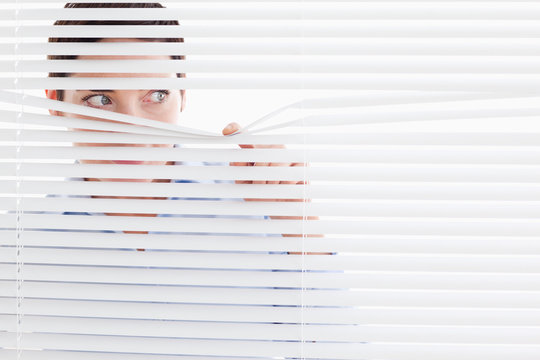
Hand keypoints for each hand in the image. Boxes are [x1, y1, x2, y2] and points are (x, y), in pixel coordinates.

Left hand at [222, 122, 325, 248]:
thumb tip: (235, 160)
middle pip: (262, 152)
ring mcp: (290, 155)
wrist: (284, 212)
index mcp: (259, 151)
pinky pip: (289, 172)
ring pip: (276, 163)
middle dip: (257, 172)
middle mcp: (274, 149)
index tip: (228, 130)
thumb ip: (240, 172)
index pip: (247, 137)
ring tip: (270, 189)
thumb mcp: (246, 185)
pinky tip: (283, 189)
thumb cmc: (263, 195)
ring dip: (270, 180)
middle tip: (258, 184)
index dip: (237, 131)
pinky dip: (283, 184)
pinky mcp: (303, 165)